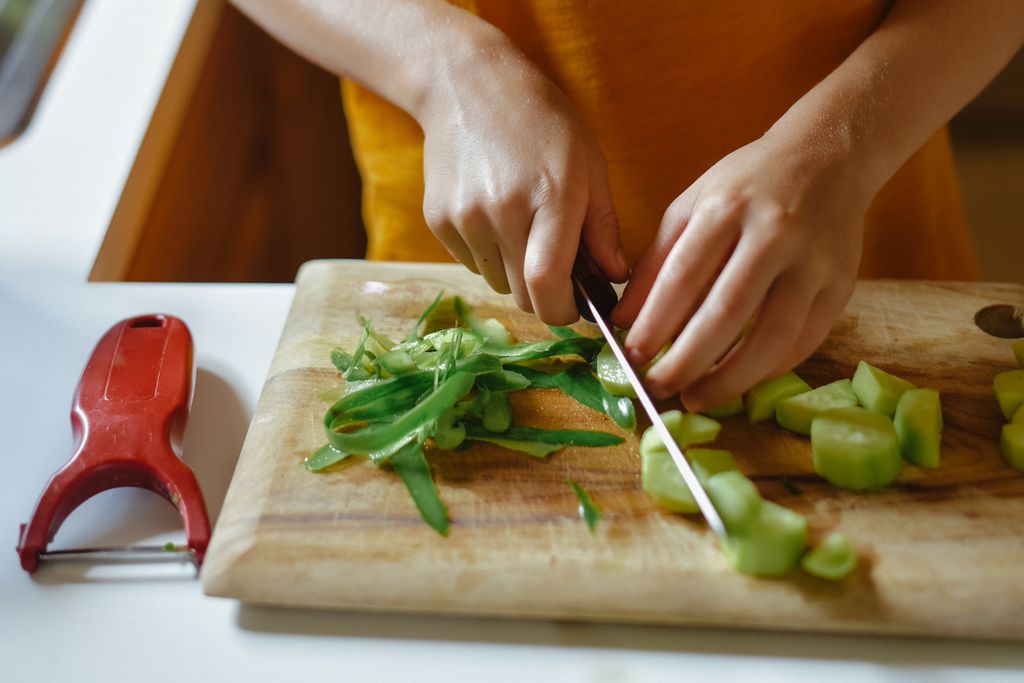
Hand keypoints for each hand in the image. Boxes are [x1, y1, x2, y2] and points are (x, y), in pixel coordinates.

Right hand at [418, 44, 627, 324]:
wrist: (467, 85)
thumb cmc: (541, 122)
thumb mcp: (588, 164)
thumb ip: (603, 227)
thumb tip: (614, 278)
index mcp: (551, 196)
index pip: (548, 284)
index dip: (562, 311)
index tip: (573, 310)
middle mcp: (503, 211)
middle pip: (522, 294)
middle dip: (544, 294)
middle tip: (556, 268)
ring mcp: (465, 217)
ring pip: (497, 282)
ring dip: (514, 272)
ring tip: (521, 227)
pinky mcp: (438, 220)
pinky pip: (471, 263)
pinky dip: (488, 254)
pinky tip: (493, 214)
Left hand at [612, 131, 869, 411]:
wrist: (829, 157)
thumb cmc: (748, 185)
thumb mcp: (692, 205)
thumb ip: (657, 262)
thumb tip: (624, 321)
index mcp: (728, 207)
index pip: (683, 277)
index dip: (655, 323)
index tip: (632, 356)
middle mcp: (775, 233)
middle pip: (726, 312)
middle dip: (687, 361)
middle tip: (658, 388)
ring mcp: (814, 262)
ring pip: (772, 336)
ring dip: (731, 378)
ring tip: (698, 397)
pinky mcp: (842, 285)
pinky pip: (804, 341)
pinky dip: (769, 369)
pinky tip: (740, 380)